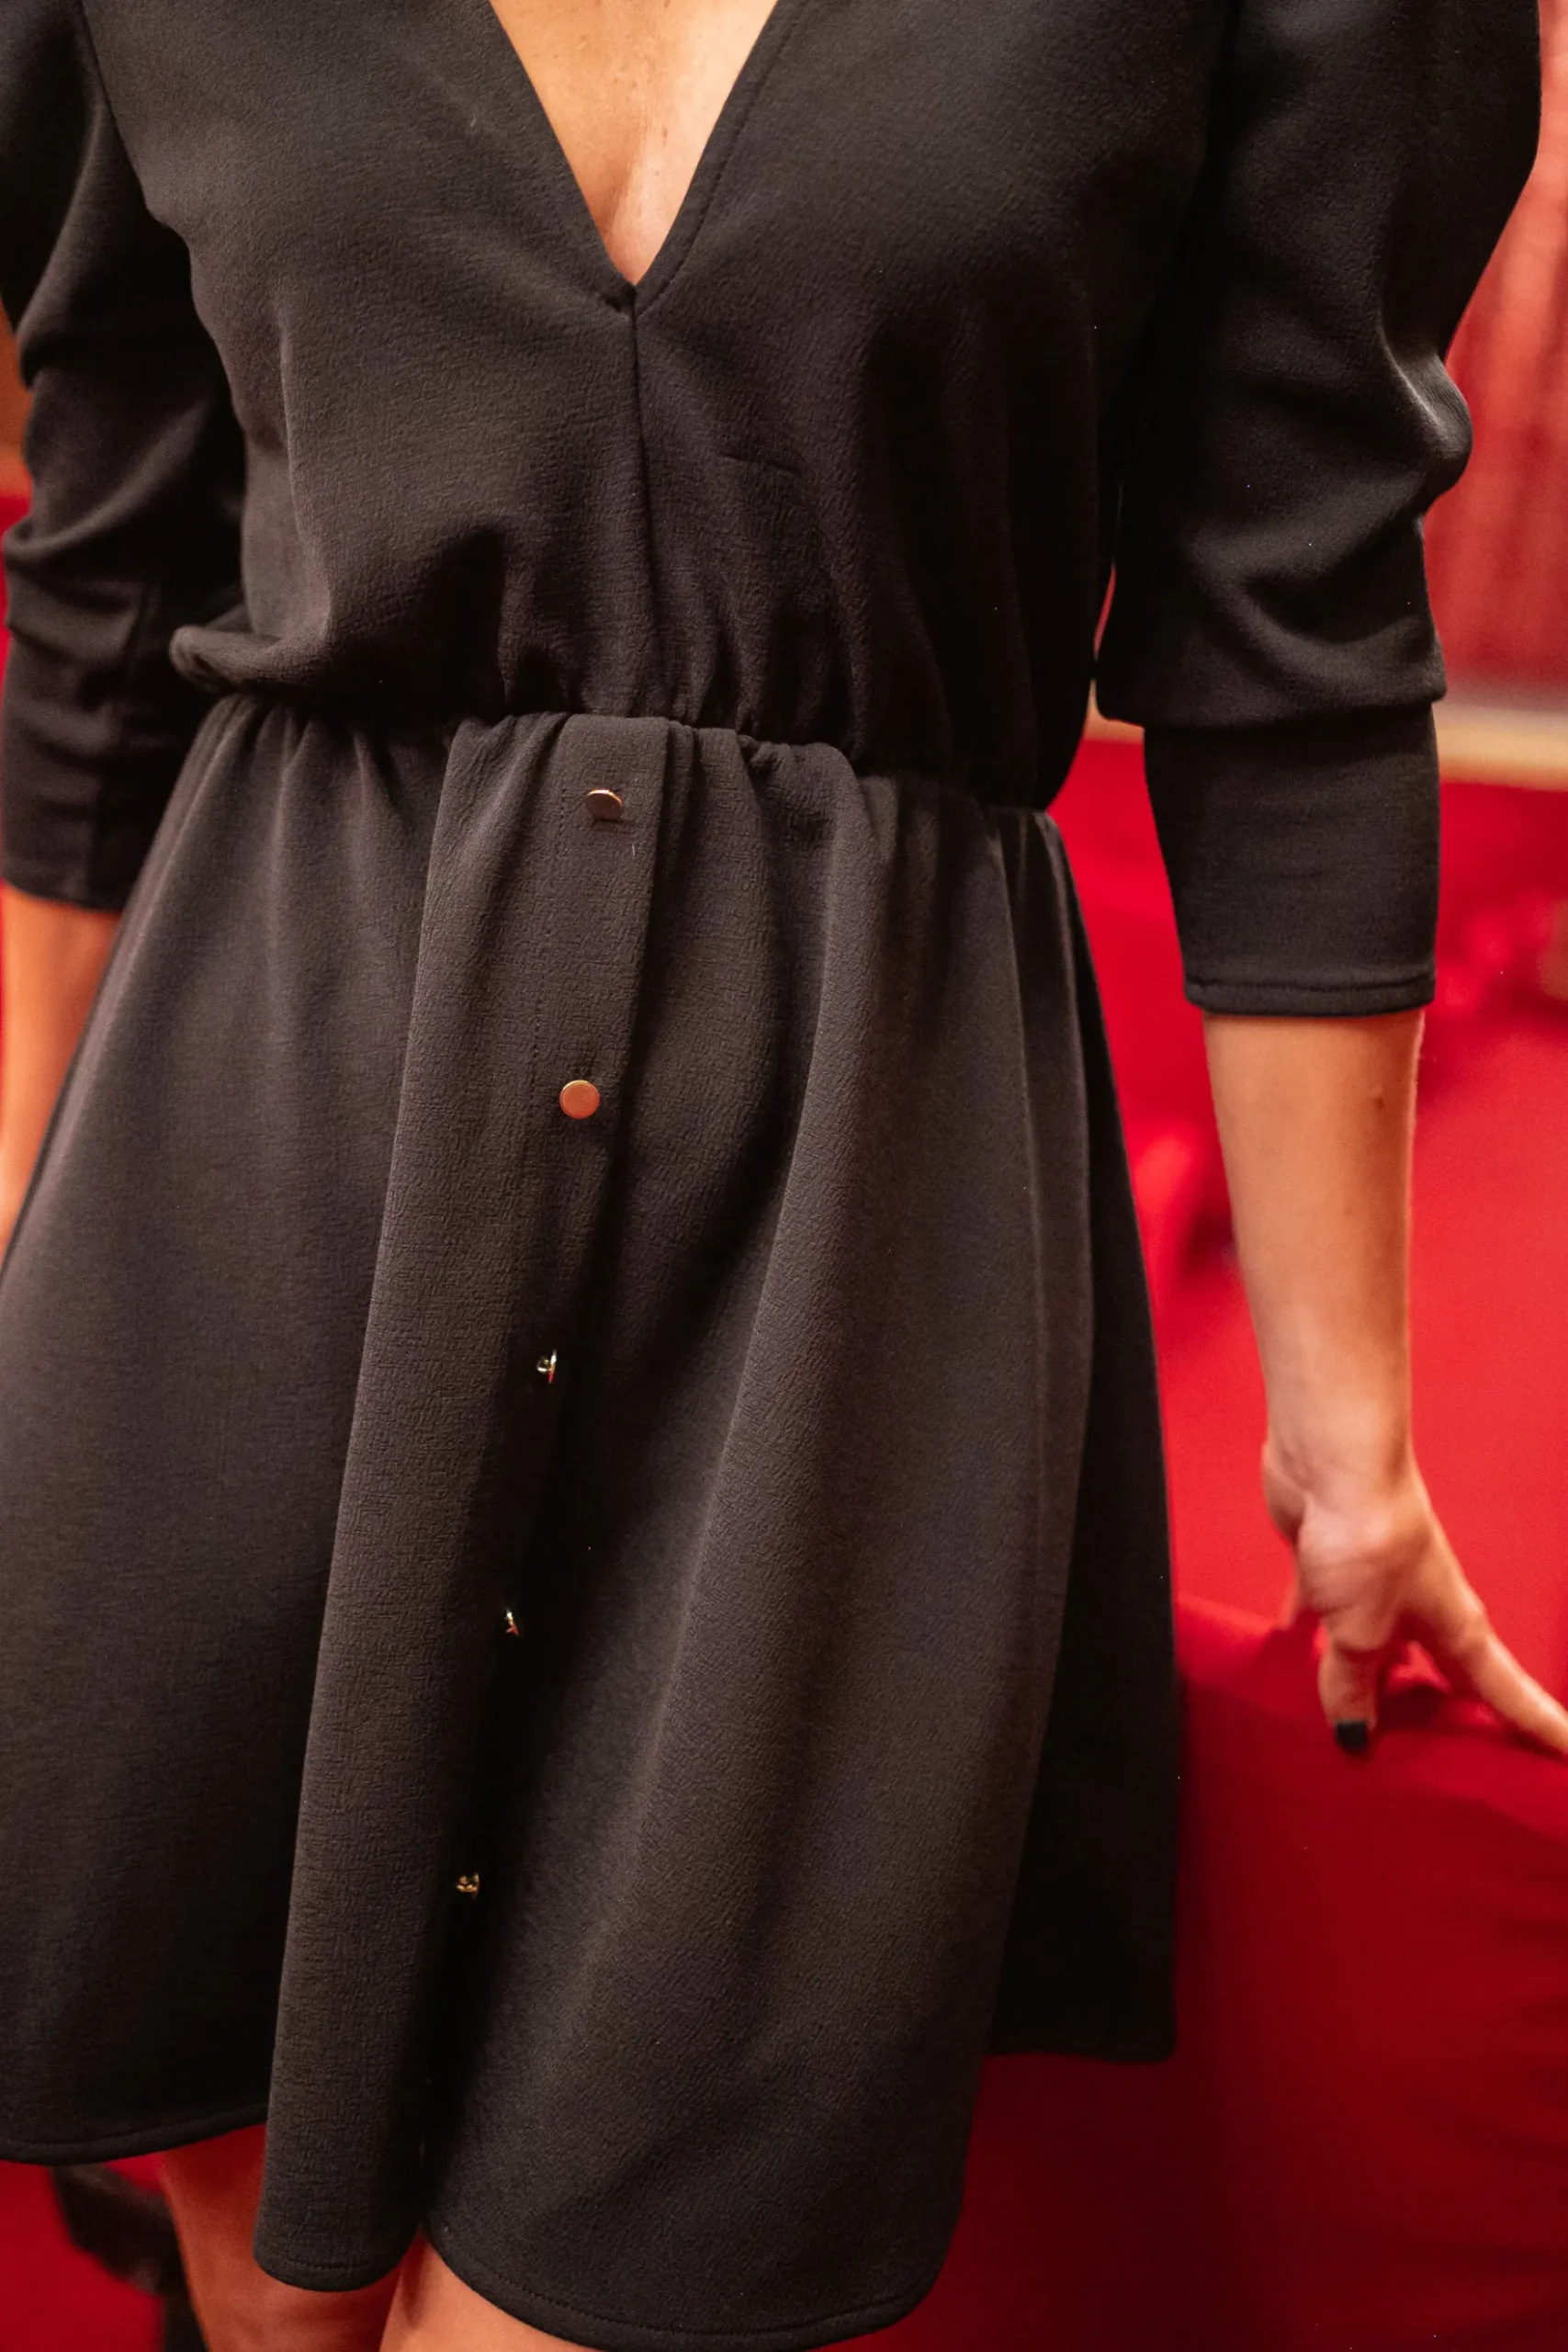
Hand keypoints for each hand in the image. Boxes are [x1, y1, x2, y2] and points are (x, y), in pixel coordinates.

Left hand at [1263, 1440, 1567, 1757]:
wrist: (1333, 1463)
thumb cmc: (1370, 1540)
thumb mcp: (1360, 1633)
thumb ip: (1353, 1686)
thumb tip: (1354, 1736)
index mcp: (1454, 1629)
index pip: (1505, 1691)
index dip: (1538, 1726)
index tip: (1565, 1758)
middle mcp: (1423, 1609)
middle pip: (1440, 1675)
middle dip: (1444, 1718)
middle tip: (1445, 1763)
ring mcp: (1377, 1585)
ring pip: (1377, 1648)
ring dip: (1368, 1682)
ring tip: (1354, 1725)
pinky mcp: (1331, 1563)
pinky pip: (1322, 1611)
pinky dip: (1309, 1634)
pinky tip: (1290, 1650)